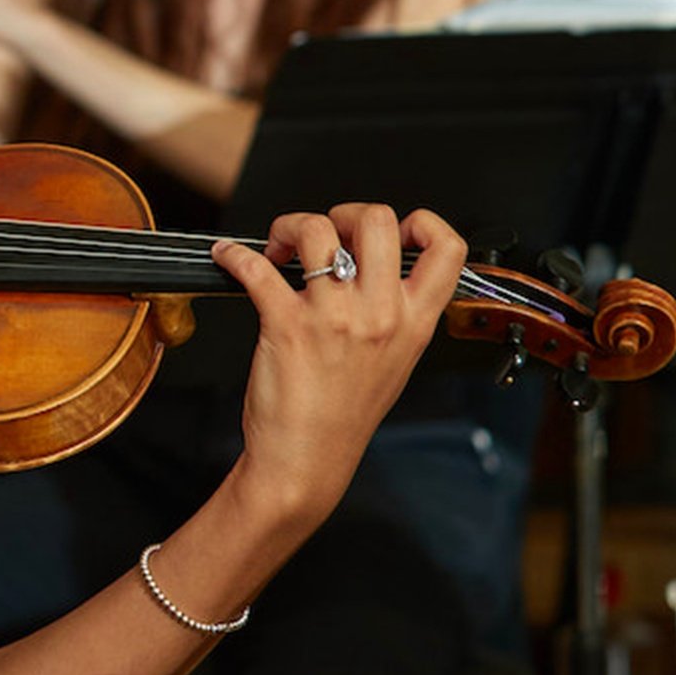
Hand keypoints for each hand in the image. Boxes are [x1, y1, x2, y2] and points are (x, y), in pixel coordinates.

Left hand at [210, 204, 466, 527]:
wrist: (306, 462)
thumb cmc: (342, 415)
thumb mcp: (394, 361)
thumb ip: (395, 313)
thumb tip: (374, 267)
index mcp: (414, 321)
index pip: (446, 248)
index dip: (419, 223)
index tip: (390, 230)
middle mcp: (380, 314)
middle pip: (376, 220)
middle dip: (341, 212)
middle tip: (322, 233)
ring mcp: (333, 318)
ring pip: (316, 231)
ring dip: (288, 227)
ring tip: (277, 249)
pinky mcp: (286, 325)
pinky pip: (256, 267)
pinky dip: (234, 254)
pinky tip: (228, 257)